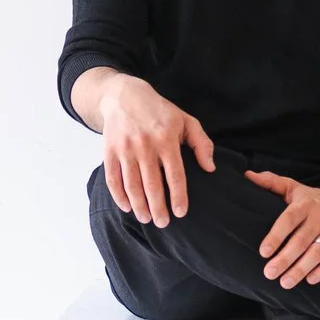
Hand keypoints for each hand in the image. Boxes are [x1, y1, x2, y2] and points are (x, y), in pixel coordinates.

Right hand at [98, 76, 215, 226]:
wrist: (124, 95)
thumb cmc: (160, 111)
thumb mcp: (186, 121)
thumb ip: (202, 143)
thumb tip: (210, 168)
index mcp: (167, 139)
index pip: (175, 175)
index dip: (178, 197)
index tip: (181, 213)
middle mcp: (145, 145)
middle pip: (152, 185)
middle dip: (158, 208)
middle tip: (163, 223)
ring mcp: (125, 149)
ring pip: (132, 185)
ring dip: (139, 206)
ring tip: (146, 219)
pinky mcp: (109, 151)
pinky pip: (112, 178)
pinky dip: (118, 196)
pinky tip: (127, 207)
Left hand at [246, 170, 319, 288]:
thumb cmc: (313, 198)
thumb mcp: (294, 187)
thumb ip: (271, 182)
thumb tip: (247, 176)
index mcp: (304, 205)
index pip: (288, 220)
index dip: (276, 236)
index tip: (263, 252)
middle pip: (301, 241)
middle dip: (285, 259)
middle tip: (269, 273)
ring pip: (317, 253)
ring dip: (301, 269)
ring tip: (285, 282)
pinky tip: (309, 280)